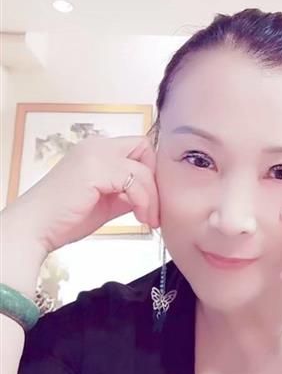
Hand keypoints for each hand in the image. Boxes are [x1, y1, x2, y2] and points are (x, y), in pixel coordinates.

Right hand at [3, 134, 160, 253]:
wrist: (35, 228)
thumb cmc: (65, 218)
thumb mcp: (106, 201)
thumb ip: (127, 193)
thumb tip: (151, 195)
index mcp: (96, 149)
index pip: (138, 148)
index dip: (149, 172)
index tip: (149, 199)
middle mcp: (96, 145)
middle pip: (145, 148)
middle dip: (154, 179)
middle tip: (153, 207)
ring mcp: (95, 154)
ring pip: (144, 169)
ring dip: (152, 197)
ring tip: (148, 219)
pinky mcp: (95, 169)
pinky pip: (135, 182)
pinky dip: (143, 201)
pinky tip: (140, 217)